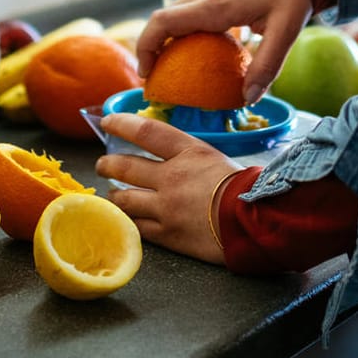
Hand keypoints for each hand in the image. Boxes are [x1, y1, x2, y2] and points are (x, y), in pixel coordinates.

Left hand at [98, 113, 243, 264]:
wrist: (255, 223)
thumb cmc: (243, 188)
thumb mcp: (216, 159)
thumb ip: (190, 156)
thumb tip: (171, 155)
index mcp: (188, 153)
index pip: (146, 132)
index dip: (122, 124)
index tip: (107, 122)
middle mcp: (172, 177)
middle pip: (125, 166)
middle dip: (107, 164)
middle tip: (102, 164)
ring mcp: (166, 208)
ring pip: (124, 199)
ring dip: (114, 194)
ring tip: (112, 193)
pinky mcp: (167, 234)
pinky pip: (136, 225)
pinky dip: (127, 219)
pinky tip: (124, 217)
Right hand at [138, 0, 312, 104]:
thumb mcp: (287, 30)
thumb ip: (267, 65)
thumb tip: (249, 98)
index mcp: (215, 4)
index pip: (163, 22)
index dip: (146, 48)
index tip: (147, 73)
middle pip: (162, 20)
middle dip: (154, 49)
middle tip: (161, 79)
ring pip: (174, 12)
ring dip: (169, 38)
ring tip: (179, 66)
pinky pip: (187, 5)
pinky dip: (183, 26)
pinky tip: (200, 44)